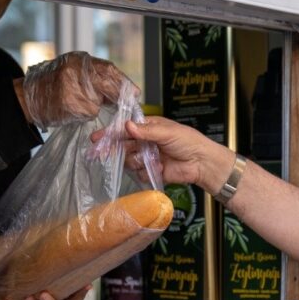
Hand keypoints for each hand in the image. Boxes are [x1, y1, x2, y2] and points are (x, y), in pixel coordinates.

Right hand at [22, 52, 137, 127]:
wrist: (29, 96)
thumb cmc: (52, 83)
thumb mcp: (73, 69)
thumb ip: (94, 74)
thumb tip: (121, 87)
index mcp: (79, 61)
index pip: (109, 70)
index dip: (123, 82)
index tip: (135, 92)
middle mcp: (77, 72)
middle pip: (108, 85)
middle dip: (118, 95)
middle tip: (125, 103)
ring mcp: (73, 89)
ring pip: (98, 102)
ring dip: (97, 105)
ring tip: (80, 101)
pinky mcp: (70, 105)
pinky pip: (88, 112)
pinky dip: (86, 113)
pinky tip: (74, 108)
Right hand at [91, 116, 233, 192]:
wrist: (202, 163)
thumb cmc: (188, 142)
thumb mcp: (167, 132)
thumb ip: (146, 131)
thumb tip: (127, 126)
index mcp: (148, 127)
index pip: (125, 129)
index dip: (110, 133)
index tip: (96, 138)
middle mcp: (145, 142)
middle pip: (122, 146)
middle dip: (114, 149)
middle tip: (102, 153)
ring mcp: (147, 157)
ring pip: (129, 160)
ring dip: (137, 160)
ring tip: (152, 159)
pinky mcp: (151, 171)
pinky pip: (138, 173)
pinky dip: (146, 172)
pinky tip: (159, 167)